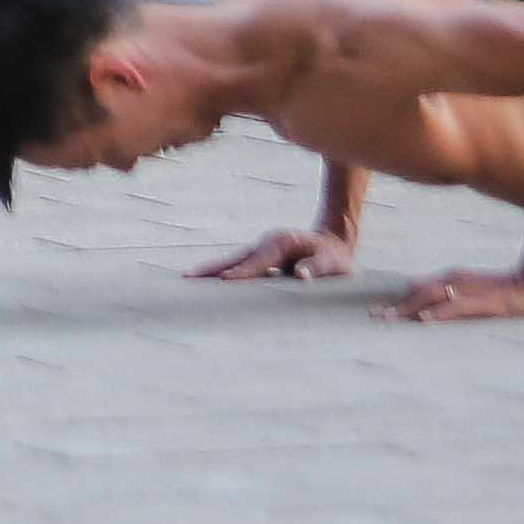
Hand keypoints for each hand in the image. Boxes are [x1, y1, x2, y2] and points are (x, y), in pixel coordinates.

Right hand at [191, 225, 354, 283]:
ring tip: (188, 279)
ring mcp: (261, 250)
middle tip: (188, 277)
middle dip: (212, 268)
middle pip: (234, 258)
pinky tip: (210, 281)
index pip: (258, 261)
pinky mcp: (261, 258)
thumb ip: (318, 267)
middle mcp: (266, 243)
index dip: (243, 272)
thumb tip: (301, 276)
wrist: (334, 243)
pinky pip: (239, 266)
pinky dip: (222, 271)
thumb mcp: (334, 263)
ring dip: (211, 270)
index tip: (225, 281)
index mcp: (281, 242)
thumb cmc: (335, 257)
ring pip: (232, 261)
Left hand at [386, 268, 523, 322]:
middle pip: (420, 293)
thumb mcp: (472, 292)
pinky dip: (442, 313)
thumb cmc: (504, 290)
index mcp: (452, 279)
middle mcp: (457, 282)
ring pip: (434, 298)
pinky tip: (427, 320)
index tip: (376, 312)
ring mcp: (471, 290)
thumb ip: (448, 296)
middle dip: (397, 306)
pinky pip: (461, 307)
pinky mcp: (488, 301)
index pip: (418, 290)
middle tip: (374, 317)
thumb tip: (420, 302)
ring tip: (390, 319)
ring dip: (411, 309)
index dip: (397, 300)